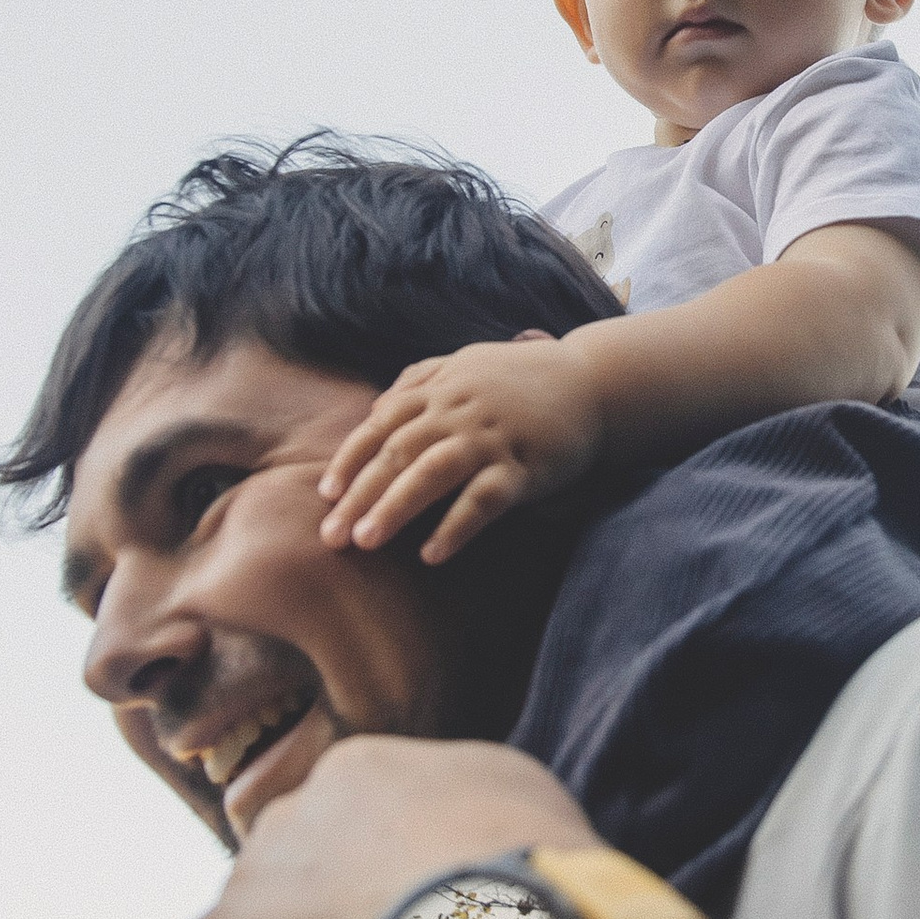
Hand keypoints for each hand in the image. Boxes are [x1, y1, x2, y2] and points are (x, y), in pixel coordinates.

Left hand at [183, 733, 598, 918]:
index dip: (385, 875)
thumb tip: (458, 830)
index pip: (355, 822)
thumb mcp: (523, 799)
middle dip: (331, 916)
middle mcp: (288, 818)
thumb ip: (470, 802)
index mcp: (359, 774)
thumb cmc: (526, 873)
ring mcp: (244, 889)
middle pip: (298, 872)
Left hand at [315, 330, 605, 563]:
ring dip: (395, 507)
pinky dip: (456, 527)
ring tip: (366, 542)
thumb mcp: (468, 363)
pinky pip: (484, 500)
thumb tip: (376, 407)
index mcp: (442, 389)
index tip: (325, 494)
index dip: (351, 460)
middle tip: (331, 536)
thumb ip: (421, 379)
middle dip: (360, 495)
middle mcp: (459, 411)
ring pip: (432, 472)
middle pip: (398, 453)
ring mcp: (492, 438)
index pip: (382, 425)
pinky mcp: (526, 466)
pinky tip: (432, 554)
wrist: (593, 381)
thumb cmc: (524, 378)